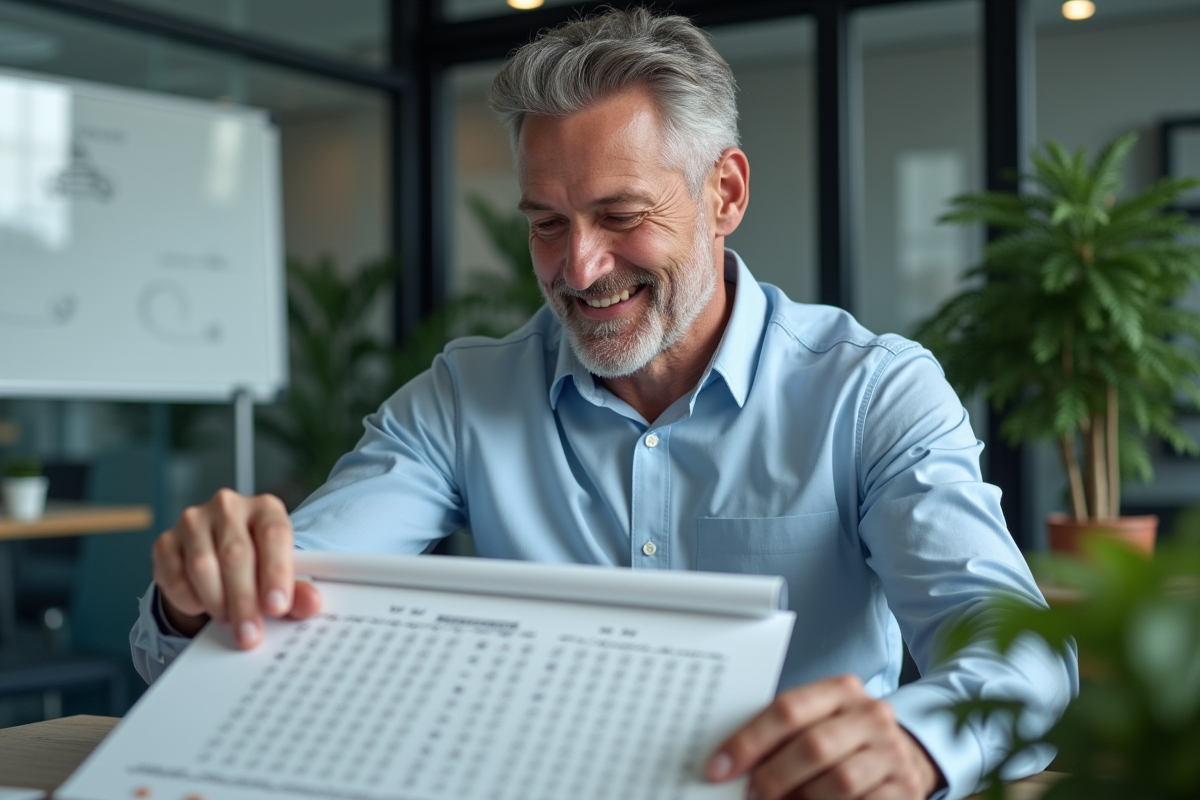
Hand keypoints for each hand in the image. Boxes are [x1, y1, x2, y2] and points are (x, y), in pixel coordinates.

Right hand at [152, 489, 321, 647]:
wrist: (217, 559)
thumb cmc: (257, 564)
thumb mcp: (280, 574)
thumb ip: (297, 590)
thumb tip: (312, 604)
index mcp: (265, 508)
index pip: (274, 535)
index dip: (276, 572)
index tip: (277, 607)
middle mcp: (229, 507)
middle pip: (236, 554)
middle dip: (244, 600)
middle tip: (250, 634)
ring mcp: (193, 521)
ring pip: (202, 566)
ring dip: (216, 601)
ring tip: (228, 620)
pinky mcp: (165, 540)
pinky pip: (173, 575)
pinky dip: (188, 598)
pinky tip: (201, 606)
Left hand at [706, 674, 942, 799]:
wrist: (904, 756)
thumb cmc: (843, 739)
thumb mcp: (818, 721)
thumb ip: (782, 733)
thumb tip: (730, 762)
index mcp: (841, 690)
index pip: (787, 709)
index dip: (748, 741)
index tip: (719, 767)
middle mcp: (870, 715)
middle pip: (812, 747)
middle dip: (773, 776)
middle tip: (751, 794)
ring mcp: (892, 753)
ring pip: (837, 782)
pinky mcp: (904, 789)